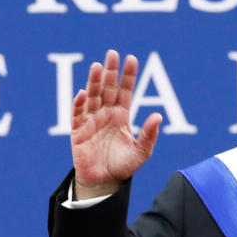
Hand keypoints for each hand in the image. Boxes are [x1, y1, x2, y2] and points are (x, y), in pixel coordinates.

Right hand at [70, 50, 162, 198]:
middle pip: (108, 88)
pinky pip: (77, 115)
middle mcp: (106, 114)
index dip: (128, 76)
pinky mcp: (78, 132)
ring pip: (92, 97)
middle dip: (111, 71)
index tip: (132, 59)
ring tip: (98, 66)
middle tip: (113, 54)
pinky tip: (83, 93)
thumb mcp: (141, 152)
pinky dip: (79, 104)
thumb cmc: (123, 166)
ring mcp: (91, 121)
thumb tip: (158, 116)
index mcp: (121, 116)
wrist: (104, 182)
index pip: (125, 91)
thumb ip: (149, 135)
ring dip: (95, 82)